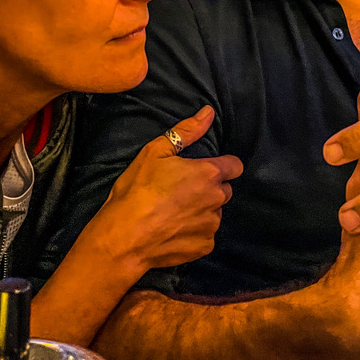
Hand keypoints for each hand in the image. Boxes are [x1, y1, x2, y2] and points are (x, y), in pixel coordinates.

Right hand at [92, 106, 242, 272]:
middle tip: (181, 189)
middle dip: (210, 188)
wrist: (124, 237)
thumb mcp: (156, 152)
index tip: (204, 169)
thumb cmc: (137, 191)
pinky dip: (194, 231)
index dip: (222, 165)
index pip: (235, 166)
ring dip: (202, 210)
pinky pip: (206, 235)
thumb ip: (186, 131)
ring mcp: (211, 225)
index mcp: (208, 174)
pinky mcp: (204, 246)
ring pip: (215, 213)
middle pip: (224, 190)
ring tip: (174, 211)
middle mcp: (216, 200)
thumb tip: (208, 113)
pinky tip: (173, 229)